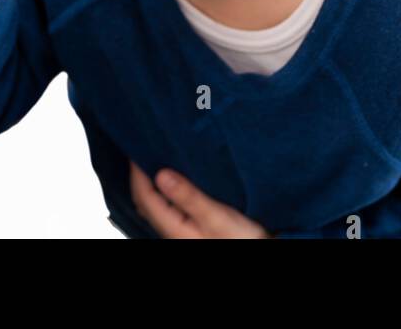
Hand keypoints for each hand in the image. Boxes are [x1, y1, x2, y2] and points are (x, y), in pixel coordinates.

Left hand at [129, 160, 271, 238]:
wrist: (264, 252)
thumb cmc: (243, 240)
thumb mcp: (217, 216)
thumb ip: (188, 196)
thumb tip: (160, 174)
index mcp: (174, 228)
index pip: (145, 196)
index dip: (137, 172)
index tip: (136, 147)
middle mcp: (173, 233)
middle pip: (147, 202)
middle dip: (141, 177)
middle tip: (143, 150)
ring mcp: (182, 234)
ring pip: (157, 207)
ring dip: (153, 185)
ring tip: (156, 162)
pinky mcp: (192, 233)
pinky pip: (170, 210)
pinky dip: (166, 194)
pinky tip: (176, 183)